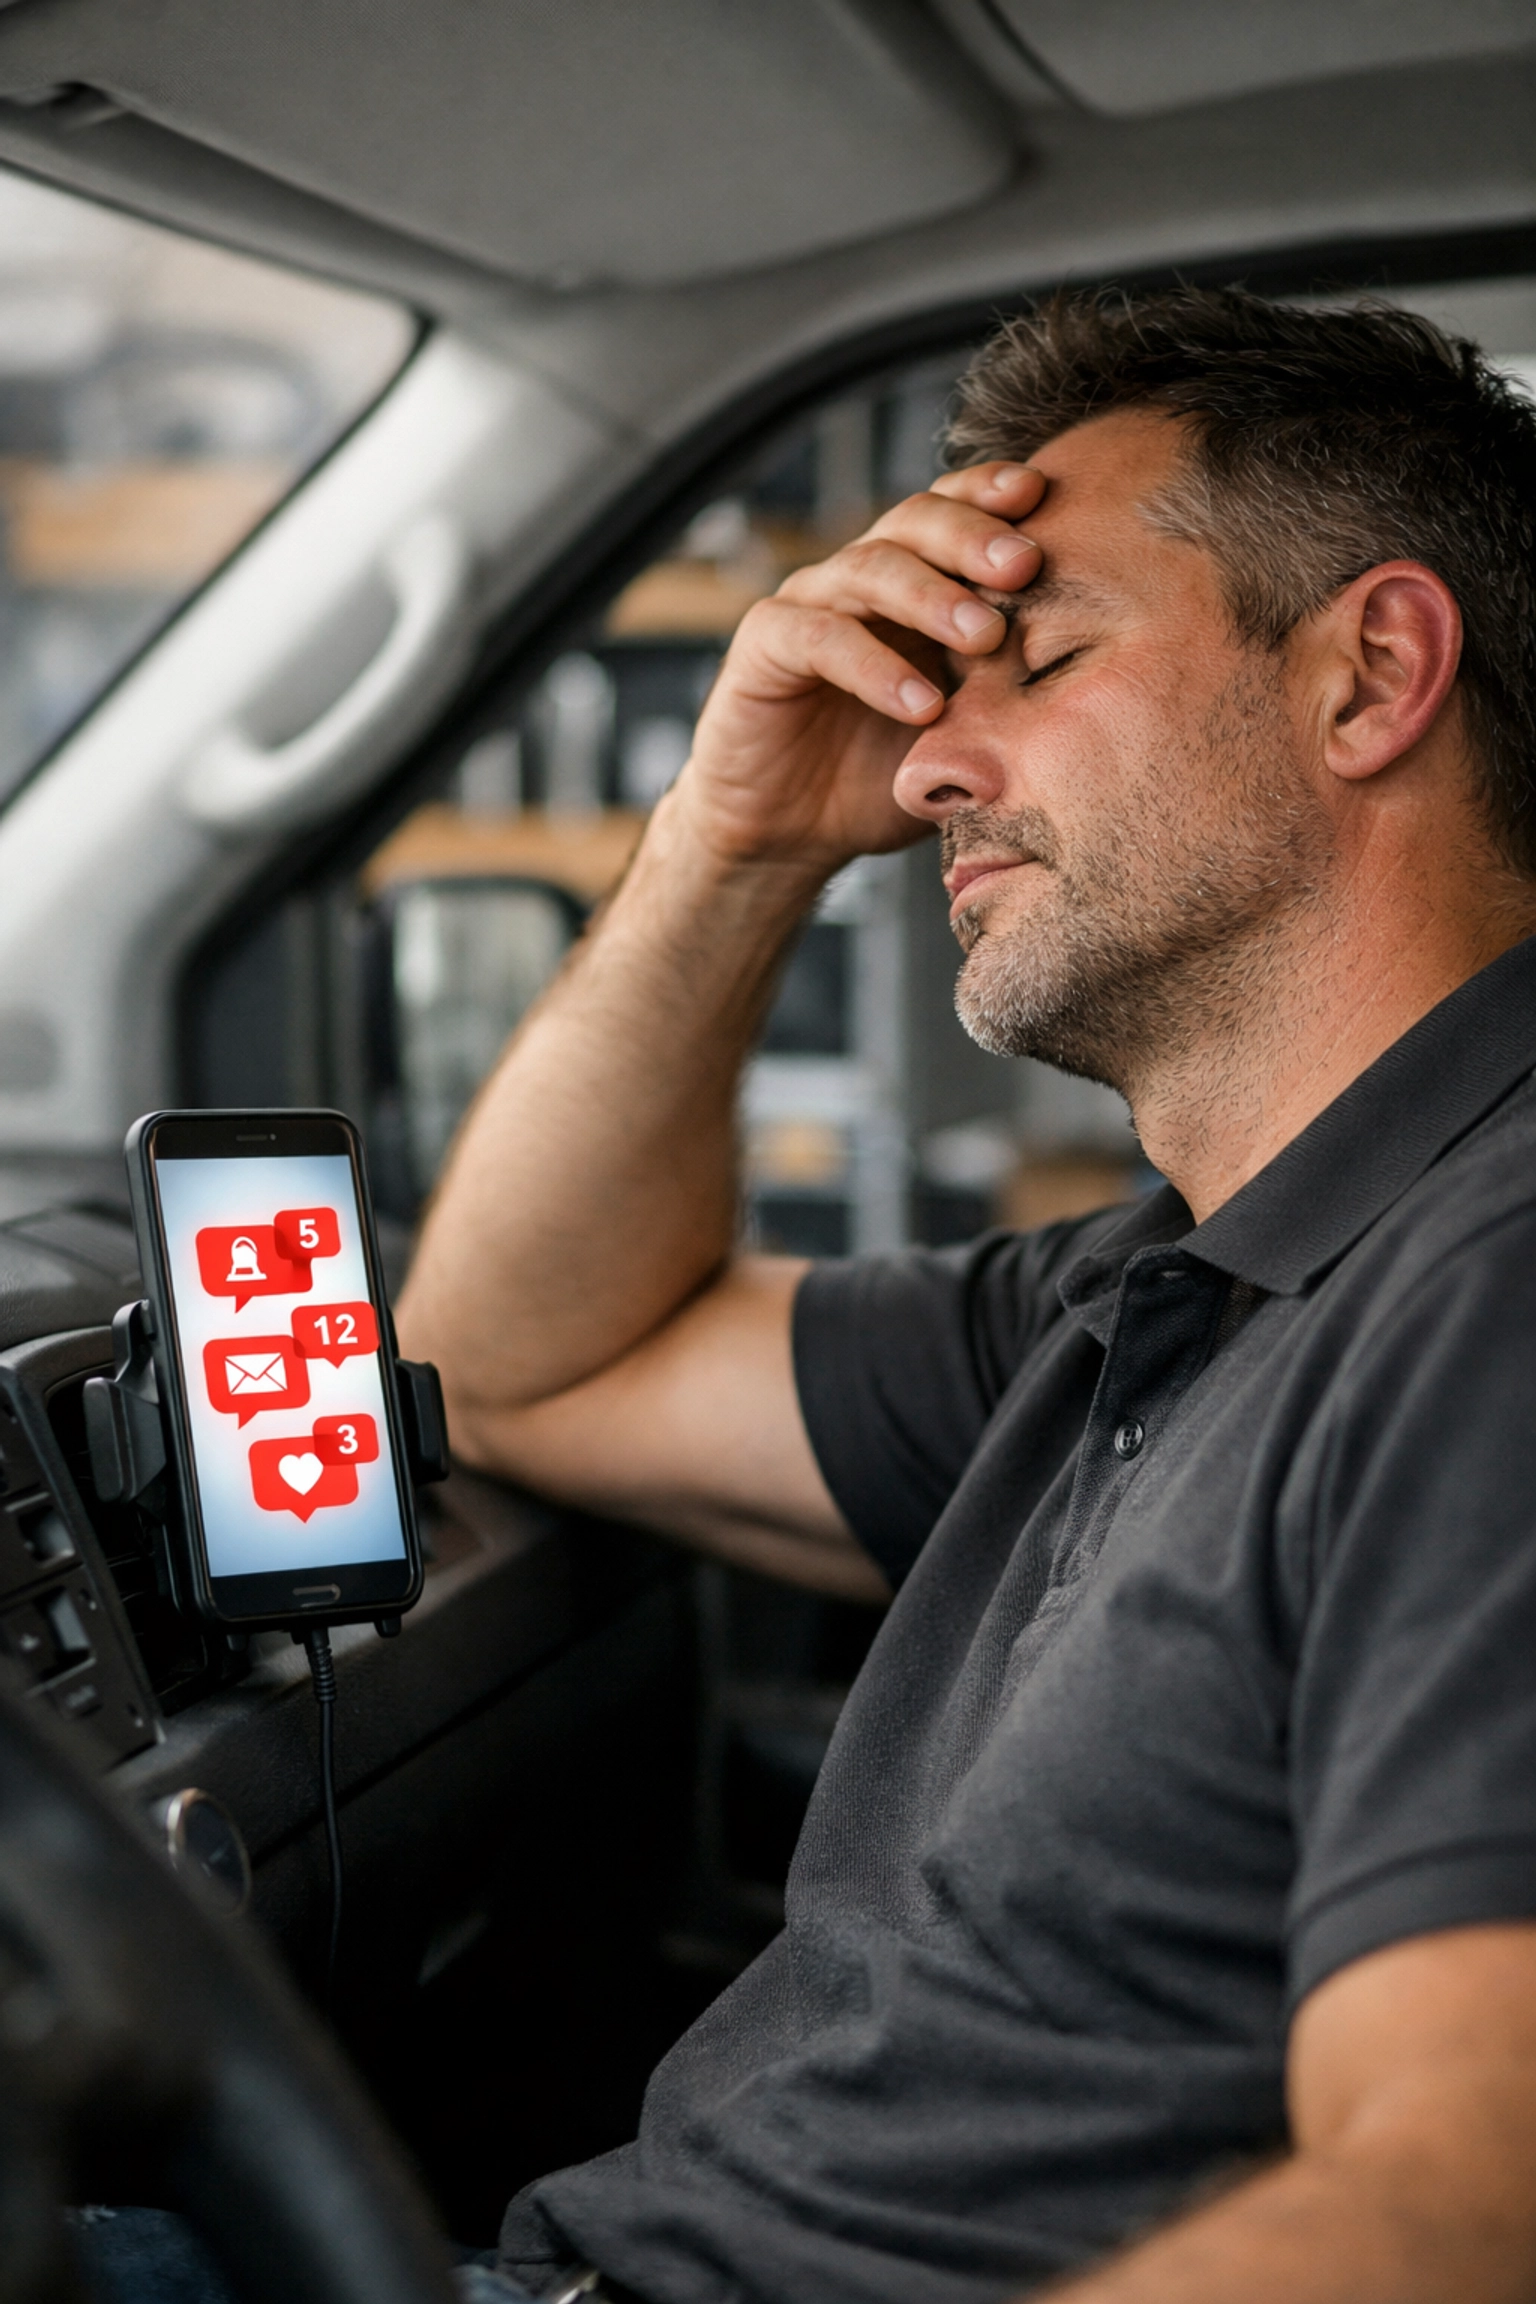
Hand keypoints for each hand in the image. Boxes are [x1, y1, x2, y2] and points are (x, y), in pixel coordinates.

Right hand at [672, 461, 1045, 872]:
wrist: (792, 833)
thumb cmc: (883, 777)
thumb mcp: (965, 734)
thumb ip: (1009, 695)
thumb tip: (1104, 674)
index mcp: (912, 582)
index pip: (952, 510)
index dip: (992, 494)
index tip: (1047, 497)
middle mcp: (858, 578)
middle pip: (914, 521)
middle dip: (973, 537)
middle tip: (1024, 566)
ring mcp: (808, 605)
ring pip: (868, 569)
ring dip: (932, 597)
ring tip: (984, 637)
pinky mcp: (763, 647)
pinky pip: (819, 638)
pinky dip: (874, 667)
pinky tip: (922, 704)